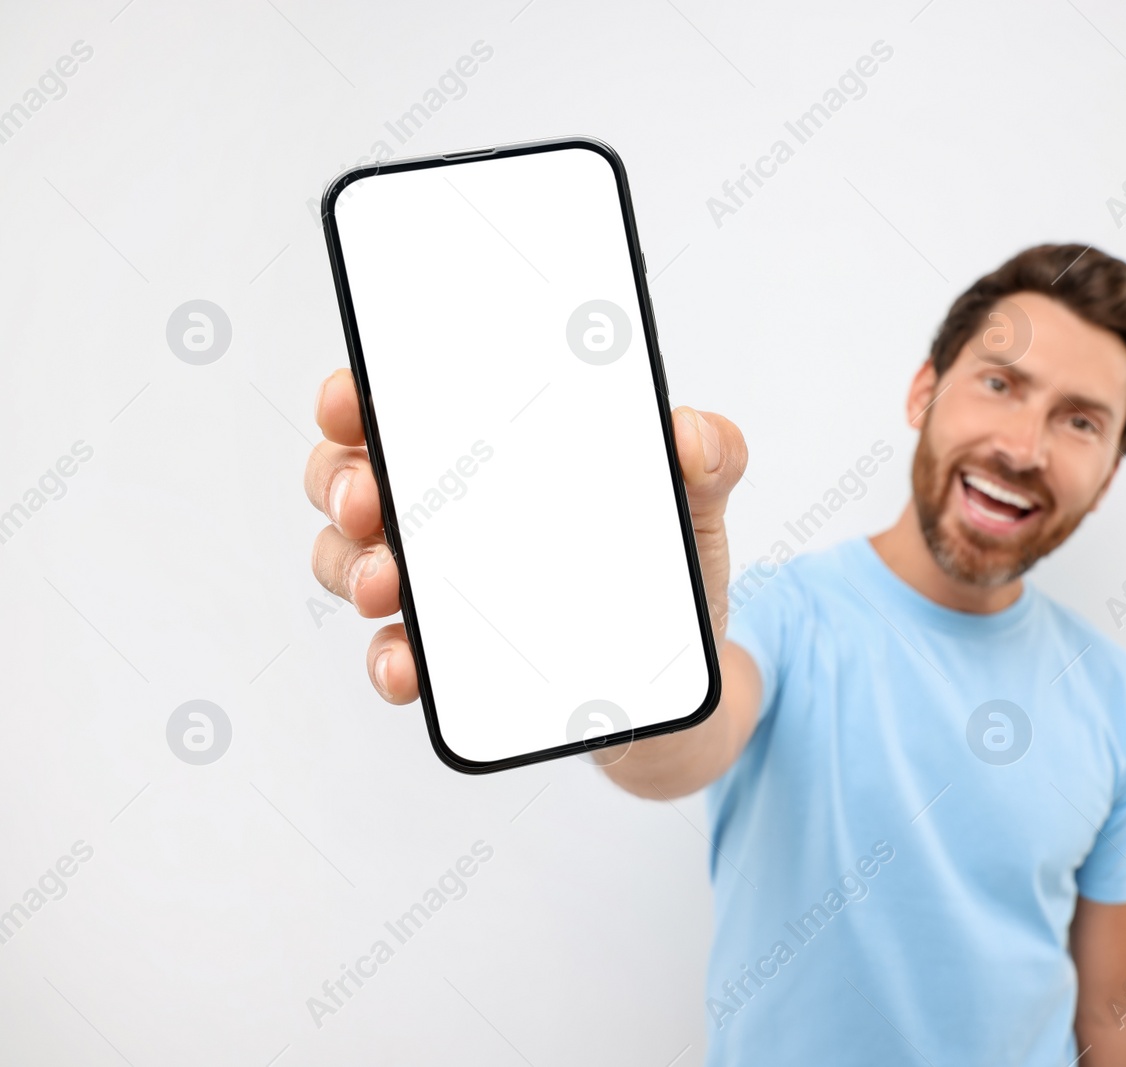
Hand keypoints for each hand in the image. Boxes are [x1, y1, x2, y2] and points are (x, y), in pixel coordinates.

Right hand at [303, 368, 746, 704]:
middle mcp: (447, 518)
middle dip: (340, 481)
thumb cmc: (667, 577)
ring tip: (387, 582)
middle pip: (353, 481)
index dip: (357, 397)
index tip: (352, 396)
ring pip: (353, 564)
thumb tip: (693, 431)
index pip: (401, 410)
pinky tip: (407, 663)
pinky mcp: (449, 663)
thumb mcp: (698, 510)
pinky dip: (390, 658)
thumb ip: (711, 460)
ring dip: (353, 568)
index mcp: (493, 457)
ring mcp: (437, 592)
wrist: (678, 691)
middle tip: (368, 497)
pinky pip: (395, 655)